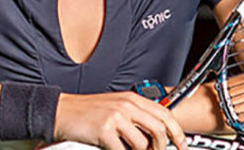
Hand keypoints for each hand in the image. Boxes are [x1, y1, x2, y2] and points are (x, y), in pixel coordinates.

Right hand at [54, 92, 187, 149]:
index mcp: (132, 98)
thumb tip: (154, 134)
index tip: (182, 144)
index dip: (177, 132)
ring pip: (143, 143)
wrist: (61, 111)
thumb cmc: (86, 111)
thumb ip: (135, 116)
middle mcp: (126, 105)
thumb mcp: (115, 107)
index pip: (165, 114)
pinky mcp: (105, 130)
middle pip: (159, 129)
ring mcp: (116, 117)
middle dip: (163, 147)